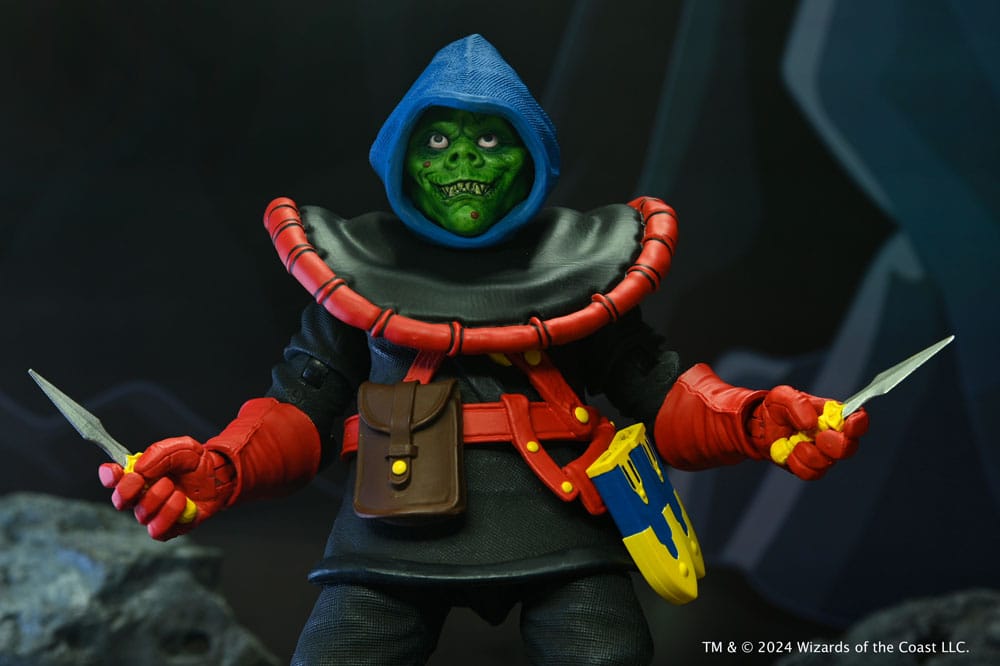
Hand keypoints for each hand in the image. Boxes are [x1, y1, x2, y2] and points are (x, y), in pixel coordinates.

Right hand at [99, 436, 234, 539]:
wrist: (220, 478)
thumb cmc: (196, 463)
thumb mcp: (183, 447)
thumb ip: (160, 452)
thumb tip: (140, 468)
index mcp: (138, 474)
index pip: (112, 478)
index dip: (108, 476)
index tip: (116, 470)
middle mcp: (140, 496)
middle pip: (120, 500)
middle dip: (130, 490)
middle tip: (148, 479)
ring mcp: (153, 514)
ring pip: (141, 514)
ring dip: (158, 498)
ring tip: (175, 488)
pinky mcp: (167, 528)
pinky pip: (157, 529)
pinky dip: (169, 514)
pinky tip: (182, 501)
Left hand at [749, 386, 868, 479]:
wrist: (760, 428)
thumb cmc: (777, 409)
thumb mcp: (782, 396)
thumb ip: (797, 404)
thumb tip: (812, 423)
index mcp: (833, 415)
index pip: (857, 419)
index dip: (858, 424)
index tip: (850, 424)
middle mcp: (834, 436)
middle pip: (848, 447)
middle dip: (833, 443)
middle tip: (817, 436)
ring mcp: (824, 454)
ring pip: (827, 462)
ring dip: (807, 452)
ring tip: (794, 441)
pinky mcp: (811, 468)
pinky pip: (811, 473)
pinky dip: (797, 463)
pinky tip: (790, 453)